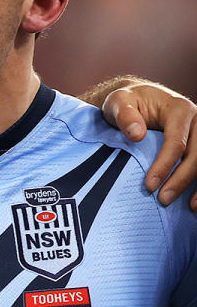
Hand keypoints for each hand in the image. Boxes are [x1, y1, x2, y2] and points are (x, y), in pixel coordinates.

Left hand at [101, 83, 196, 208]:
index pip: (176, 142)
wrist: (139, 99)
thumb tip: (137, 135)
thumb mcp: (118, 102)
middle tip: (163, 200)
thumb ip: (125, 115)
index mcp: (179, 109)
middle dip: (181, 180)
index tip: (150, 185)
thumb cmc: (128, 102)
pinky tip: (195, 201)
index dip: (164, 165)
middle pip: (196, 155)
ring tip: (190, 207)